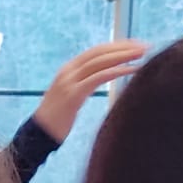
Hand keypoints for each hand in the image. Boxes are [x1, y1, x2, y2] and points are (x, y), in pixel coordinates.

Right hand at [33, 41, 147, 143]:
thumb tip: (104, 77)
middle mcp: (68, 71)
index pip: (96, 51)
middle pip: (100, 52)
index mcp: (67, 69)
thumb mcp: (70, 96)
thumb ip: (84, 84)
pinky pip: (100, 77)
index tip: (136, 45)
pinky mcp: (74, 94)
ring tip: (143, 55)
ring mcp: (69, 82)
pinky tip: (133, 69)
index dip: (117, 46)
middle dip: (124, 47)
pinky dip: (118, 71)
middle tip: (145, 46)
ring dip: (124, 56)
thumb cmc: (56, 120)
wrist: (36, 136)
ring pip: (101, 61)